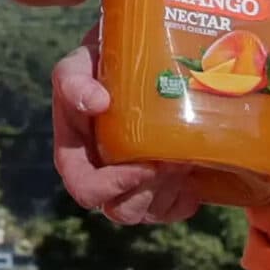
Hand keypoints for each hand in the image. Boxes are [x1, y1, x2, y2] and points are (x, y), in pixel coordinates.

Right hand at [52, 35, 203, 226]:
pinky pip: (173, 209)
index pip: (85, 189)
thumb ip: (74, 81)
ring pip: (149, 211)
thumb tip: (97, 102)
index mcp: (76, 156)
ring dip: (169, 192)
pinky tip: (195, 176)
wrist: (135, 58)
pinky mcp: (161, 183)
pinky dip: (186, 199)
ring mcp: (134, 183)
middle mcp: (104, 176)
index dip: (111, 187)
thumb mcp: (79, 64)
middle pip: (121, 210)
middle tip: (171, 161)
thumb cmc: (100, 63)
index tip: (140, 165)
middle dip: (148, 190)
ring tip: (186, 160)